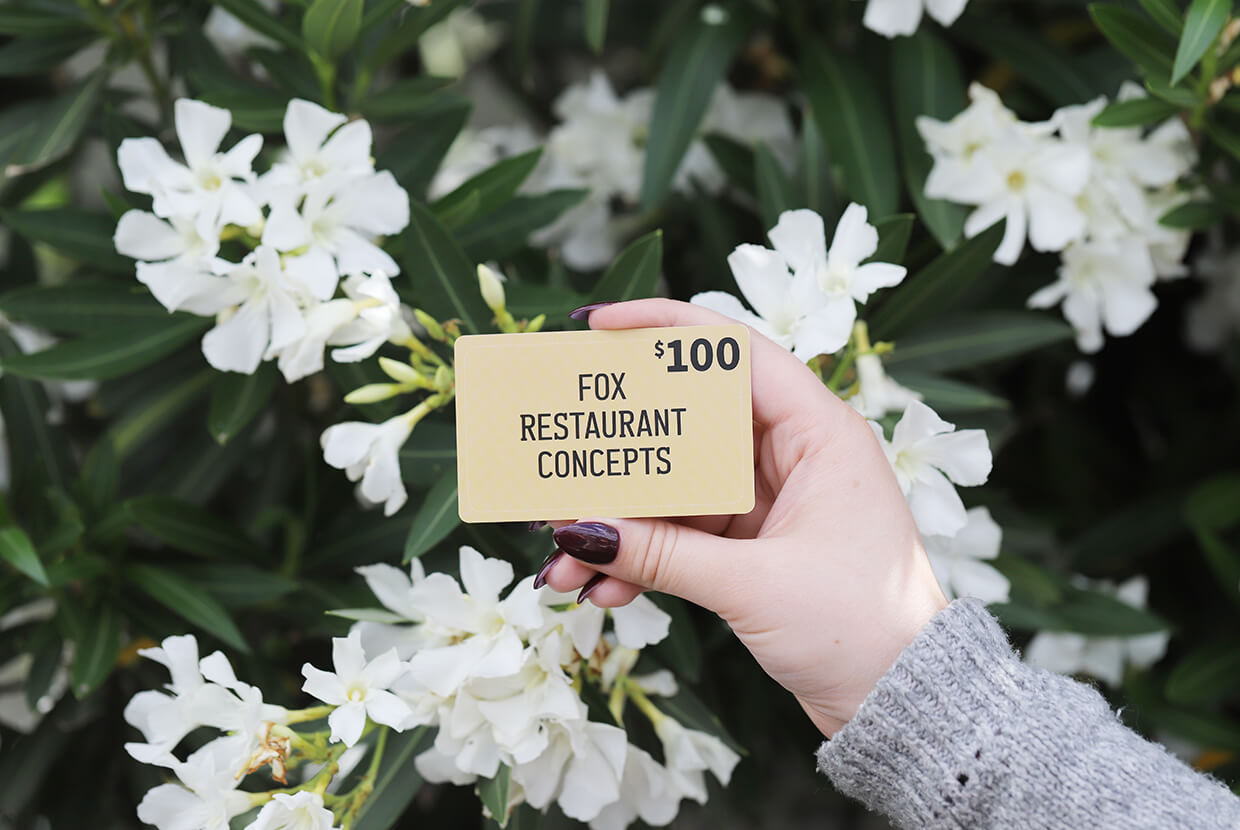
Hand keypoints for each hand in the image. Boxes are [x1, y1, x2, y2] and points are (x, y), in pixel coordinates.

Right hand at [539, 299, 946, 737]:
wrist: (906, 706)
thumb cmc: (861, 629)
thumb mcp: (754, 586)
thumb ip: (661, 554)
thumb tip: (578, 531)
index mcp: (820, 433)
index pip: (734, 353)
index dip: (663, 329)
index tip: (597, 328)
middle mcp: (795, 456)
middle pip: (688, 425)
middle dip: (618, 455)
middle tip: (556, 459)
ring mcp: (773, 502)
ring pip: (677, 490)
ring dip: (621, 523)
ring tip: (561, 557)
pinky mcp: (757, 547)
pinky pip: (685, 536)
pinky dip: (644, 560)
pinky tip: (600, 590)